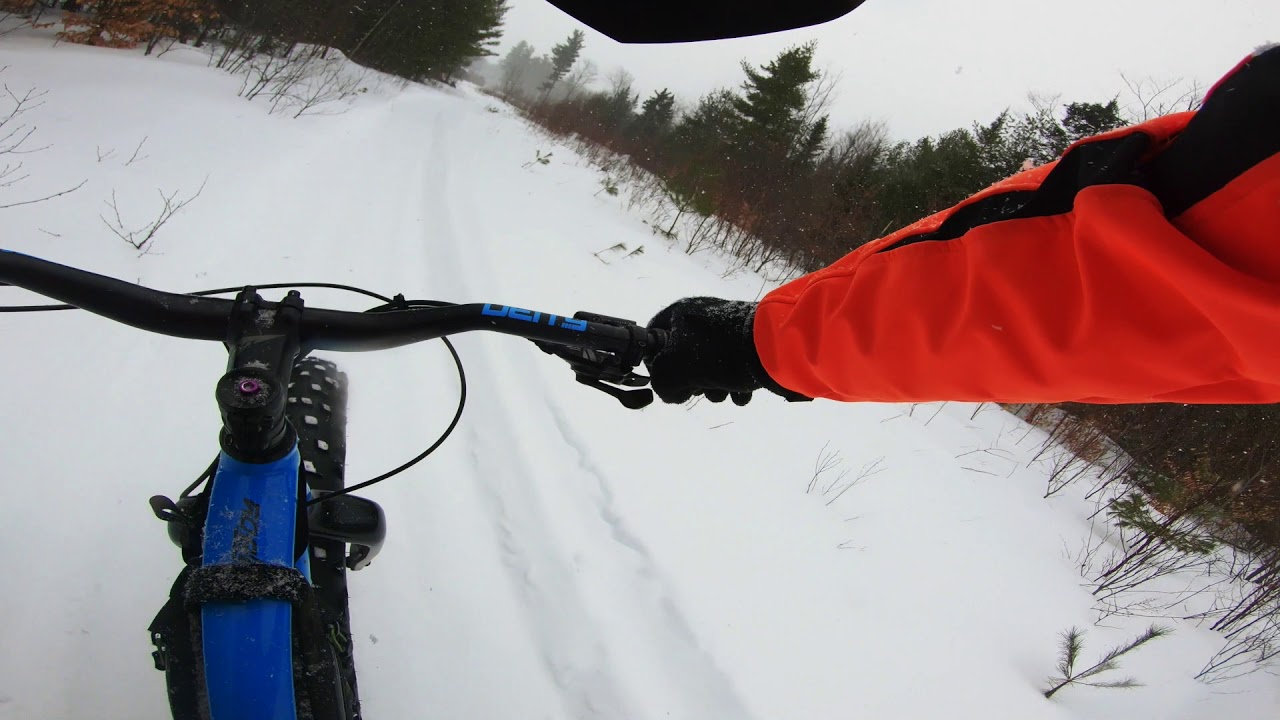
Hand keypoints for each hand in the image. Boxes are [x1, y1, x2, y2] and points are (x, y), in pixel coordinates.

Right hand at [644, 297, 808, 404]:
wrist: (775, 346)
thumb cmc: (718, 354)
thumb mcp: (675, 372)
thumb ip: (661, 383)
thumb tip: (671, 391)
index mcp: (680, 313)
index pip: (654, 338)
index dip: (654, 364)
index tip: (665, 382)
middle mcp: (703, 316)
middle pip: (684, 357)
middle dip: (691, 382)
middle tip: (699, 390)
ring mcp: (728, 328)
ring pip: (710, 365)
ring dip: (715, 388)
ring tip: (726, 393)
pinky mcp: (751, 341)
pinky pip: (734, 366)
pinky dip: (736, 384)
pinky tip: (743, 392)